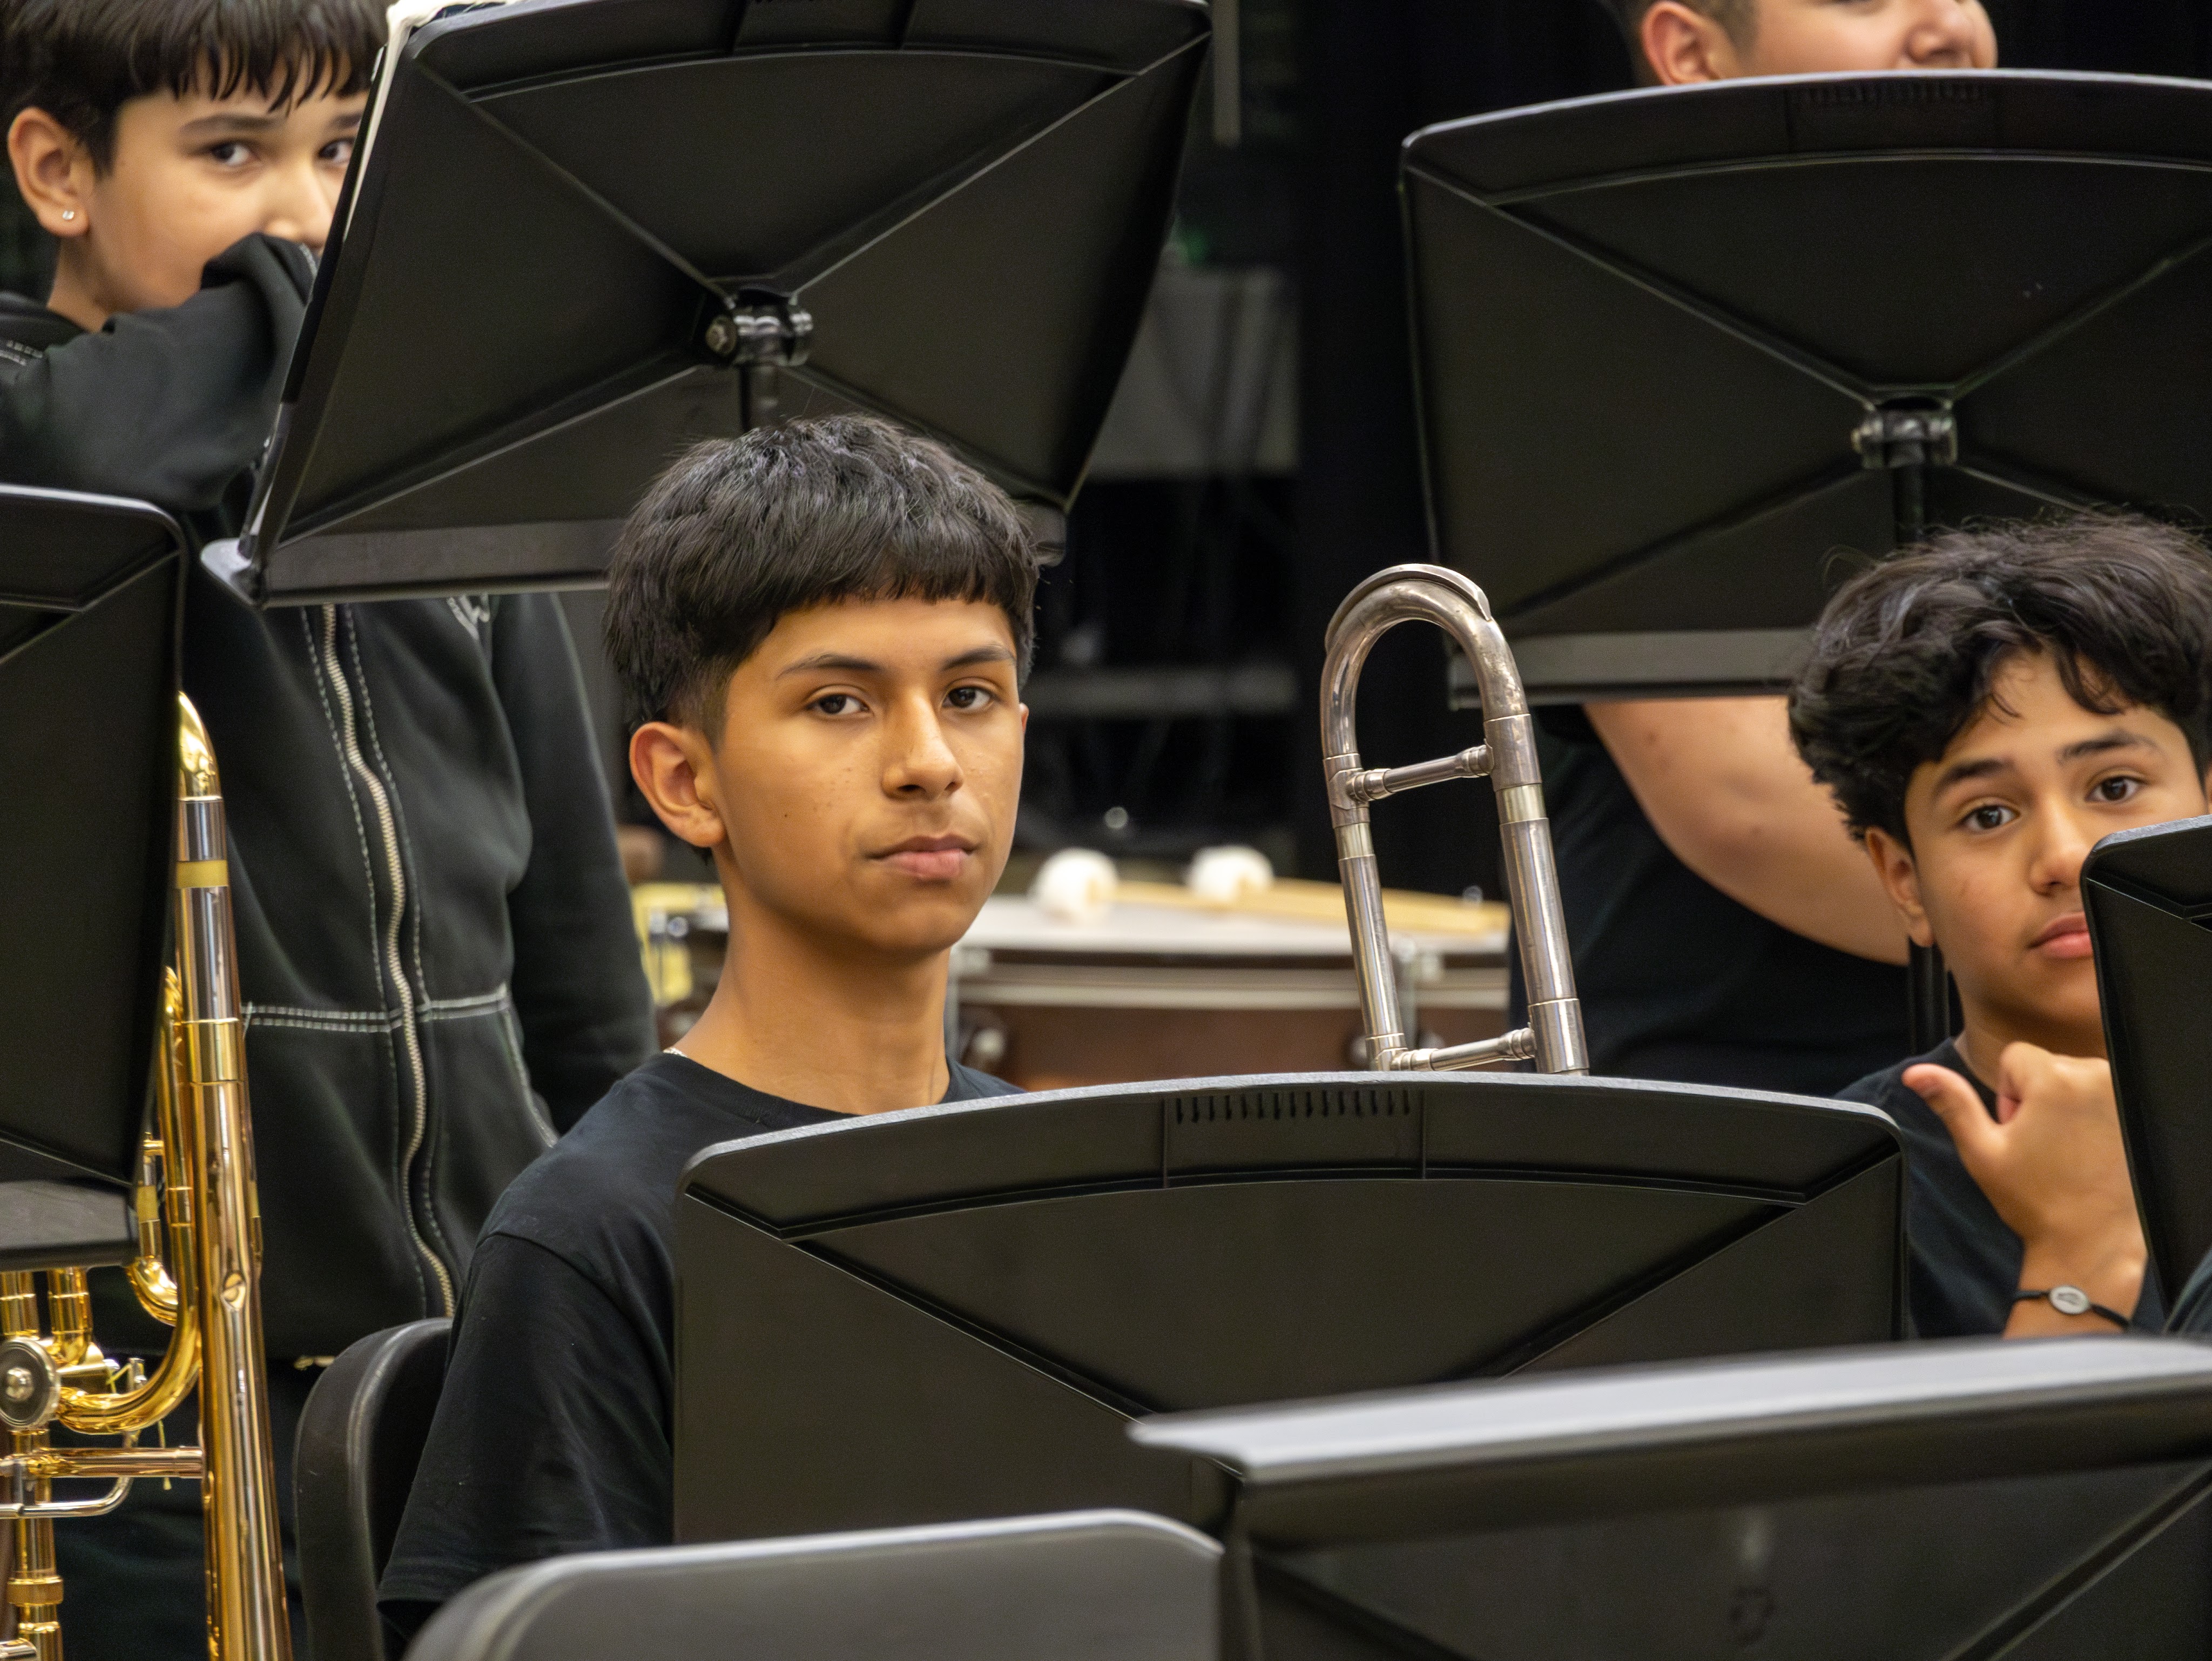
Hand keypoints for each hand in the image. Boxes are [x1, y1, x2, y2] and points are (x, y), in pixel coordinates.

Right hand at [1904, 1045, 2145, 1336]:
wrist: (2091, 1241)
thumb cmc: (2035, 1200)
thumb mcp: (1982, 1151)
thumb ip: (1951, 1102)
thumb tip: (1916, 1073)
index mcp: (2056, 1080)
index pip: (2015, 1057)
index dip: (2007, 1095)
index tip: (2019, 1131)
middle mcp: (2097, 1078)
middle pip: (2045, 1065)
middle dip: (2035, 1098)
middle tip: (2040, 1145)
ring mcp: (2122, 1096)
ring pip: (2072, 1079)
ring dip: (2062, 1106)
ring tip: (2062, 1149)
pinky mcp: (2136, 1114)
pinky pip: (2100, 1095)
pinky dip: (2090, 1115)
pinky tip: (2087, 1150)